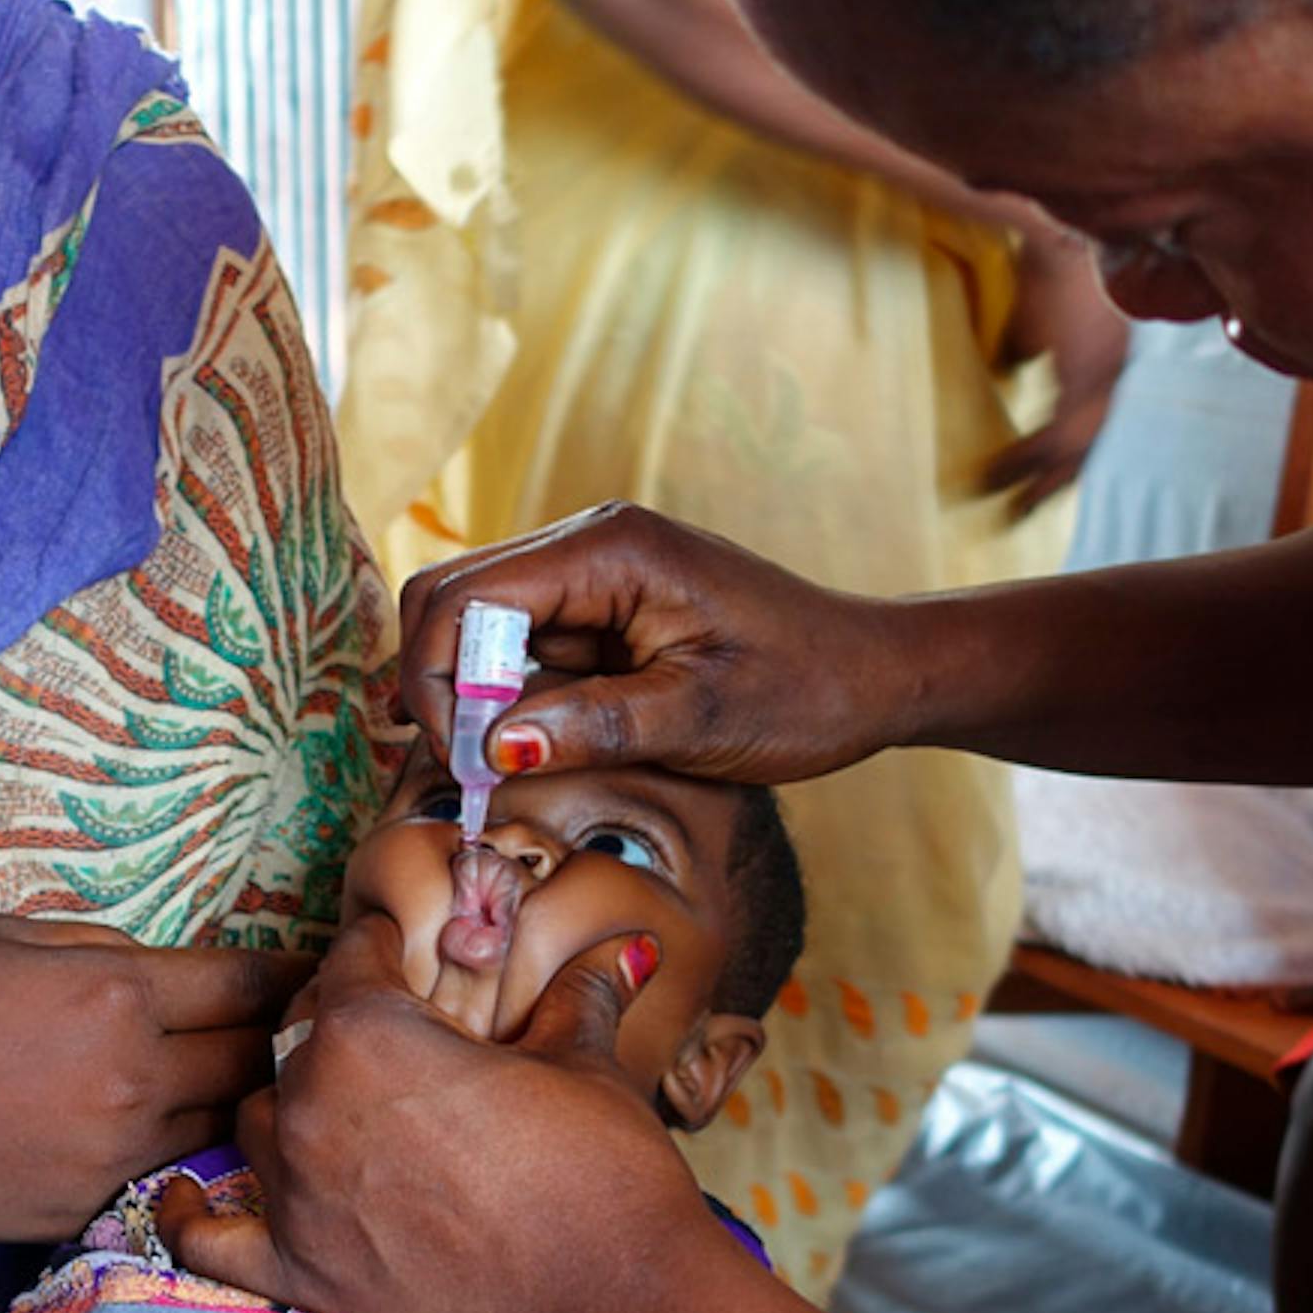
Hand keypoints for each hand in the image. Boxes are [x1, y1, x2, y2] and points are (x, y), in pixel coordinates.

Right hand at [0, 917, 309, 1244]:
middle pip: (258, 1062)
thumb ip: (104, 950)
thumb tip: (169, 973)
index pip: (249, 983)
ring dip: (240, 1103)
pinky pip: (164, 1176)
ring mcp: (112, 1159)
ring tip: (252, 1083)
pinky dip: (179, 1151)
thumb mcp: (4, 938)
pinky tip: (172, 1132)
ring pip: (222, 1128)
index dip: (290, 974)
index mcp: (116, 996)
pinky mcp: (84, 1213)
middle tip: (302, 1029)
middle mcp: (133, 1082)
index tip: (317, 970)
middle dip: (285, 1041)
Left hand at [157, 913, 756, 1312]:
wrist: (618, 1308)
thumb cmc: (606, 1175)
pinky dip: (192, 1214)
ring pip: (256, 1118)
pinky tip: (187, 1194)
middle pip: (299, 1035)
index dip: (390, 950)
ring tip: (351, 1115)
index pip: (353, 955)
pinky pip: (206, 1237)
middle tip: (404, 1043)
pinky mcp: (298, 1273)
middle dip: (346, 1027)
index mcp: (369, 1028)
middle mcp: (310, 1101)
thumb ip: (578, 999)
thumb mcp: (590, 1065)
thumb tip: (617, 951)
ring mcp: (293, 1192)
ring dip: (293, 1107)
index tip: (410, 955)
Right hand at [394, 504, 913, 783]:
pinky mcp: (600, 610)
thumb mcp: (701, 720)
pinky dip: (506, 698)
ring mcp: (591, 575)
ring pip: (476, 624)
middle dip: (438, 683)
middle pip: (451, 597)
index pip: (466, 596)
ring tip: (495, 768)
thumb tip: (493, 747)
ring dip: (470, 695)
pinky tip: (529, 748)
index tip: (466, 762)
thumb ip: (594, 725)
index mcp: (610, 549)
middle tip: (469, 768)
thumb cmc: (805, 690)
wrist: (873, 674)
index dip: (439, 680)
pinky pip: (521, 646)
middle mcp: (588, 544)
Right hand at [984, 230, 1128, 518]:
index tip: (1032, 481)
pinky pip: (1058, 432)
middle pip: (1087, 442)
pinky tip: (997, 473)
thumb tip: (1015, 364)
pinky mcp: (1087, 371)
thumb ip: (1030, 341)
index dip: (1060, 452)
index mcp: (1108, 352)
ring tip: (1005, 502)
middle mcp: (1116, 367)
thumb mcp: (1037, 306)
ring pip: (1077, 444)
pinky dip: (1025, 458)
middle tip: (1019, 512)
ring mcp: (1106, 370)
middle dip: (1052, 481)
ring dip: (1038, 478)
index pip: (1087, 416)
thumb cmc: (1046, 255)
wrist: (1058, 227)